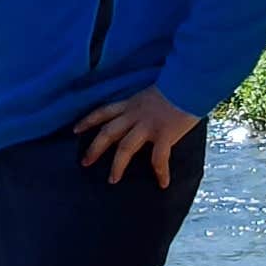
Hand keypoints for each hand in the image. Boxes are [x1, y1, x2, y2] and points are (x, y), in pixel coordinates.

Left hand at [77, 89, 197, 186]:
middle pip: (108, 132)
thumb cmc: (177, 84)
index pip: (104, 111)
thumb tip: (150, 114)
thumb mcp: (154, 93)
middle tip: (84, 162)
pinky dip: (161, 172)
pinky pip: (159, 157)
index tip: (75, 130)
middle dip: (95, 148)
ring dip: (117, 165)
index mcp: (132, 103)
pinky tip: (163, 183)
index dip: (88, 121)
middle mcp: (135, 114)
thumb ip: (147, 105)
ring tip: (112, 180)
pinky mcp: (164, 134)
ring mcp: (149, 125)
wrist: (190, 82)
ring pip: (125, 147)